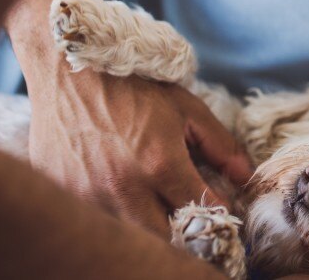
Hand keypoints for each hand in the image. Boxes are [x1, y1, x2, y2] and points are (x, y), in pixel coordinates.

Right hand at [28, 69, 253, 234]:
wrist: (70, 68)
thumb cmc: (133, 86)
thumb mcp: (186, 108)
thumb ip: (221, 146)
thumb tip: (245, 177)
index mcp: (160, 165)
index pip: (202, 213)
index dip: (216, 213)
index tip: (217, 207)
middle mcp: (124, 188)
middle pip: (165, 240)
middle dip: (181, 231)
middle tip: (185, 212)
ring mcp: (89, 196)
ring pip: (129, 235)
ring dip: (145, 225)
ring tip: (149, 199)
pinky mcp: (64, 196)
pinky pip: (96, 221)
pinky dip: (111, 214)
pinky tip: (115, 190)